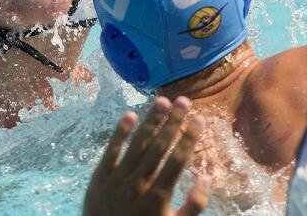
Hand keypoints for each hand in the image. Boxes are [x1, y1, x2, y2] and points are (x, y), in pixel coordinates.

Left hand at [83, 96, 208, 215]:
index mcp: (159, 195)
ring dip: (151, 121)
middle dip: (173, 122)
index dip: (189, 138)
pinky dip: (120, 132)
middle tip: (184, 101)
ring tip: (162, 101)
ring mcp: (118, 177)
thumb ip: (194, 205)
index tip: (200, 119)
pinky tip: (130, 115)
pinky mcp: (100, 176)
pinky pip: (111, 150)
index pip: (178, 160)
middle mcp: (139, 183)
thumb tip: (206, 177)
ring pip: (137, 144)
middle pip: (159, 146)